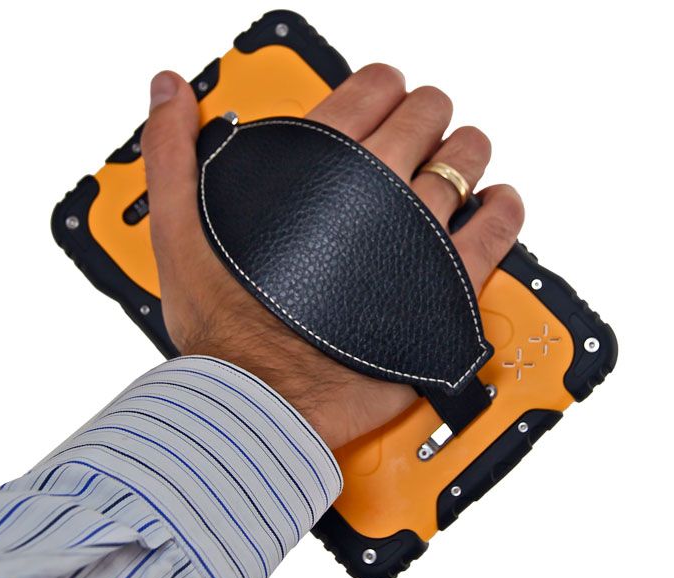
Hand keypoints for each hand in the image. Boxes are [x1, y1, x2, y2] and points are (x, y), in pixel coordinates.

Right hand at [142, 64, 523, 448]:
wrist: (262, 397)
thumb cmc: (224, 324)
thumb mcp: (178, 229)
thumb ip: (171, 153)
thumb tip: (168, 90)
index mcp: (318, 167)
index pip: (370, 89)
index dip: (382, 83)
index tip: (384, 93)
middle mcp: (375, 192)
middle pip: (425, 117)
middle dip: (427, 110)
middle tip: (422, 123)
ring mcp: (415, 238)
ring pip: (466, 162)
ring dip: (467, 149)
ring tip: (463, 154)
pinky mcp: (444, 289)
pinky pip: (495, 233)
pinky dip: (505, 210)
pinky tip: (499, 204)